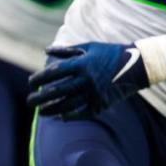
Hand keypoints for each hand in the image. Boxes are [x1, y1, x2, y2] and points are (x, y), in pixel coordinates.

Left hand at [27, 42, 149, 119]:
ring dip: (52, 109)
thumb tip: (46, 51)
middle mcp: (86, 80)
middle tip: (29, 101)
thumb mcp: (88, 47)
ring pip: (68, 105)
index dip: (40, 78)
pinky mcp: (102, 104)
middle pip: (58, 91)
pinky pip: (83, 113)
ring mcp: (94, 93)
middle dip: (40, 98)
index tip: (30, 82)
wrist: (136, 65)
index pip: (54, 72)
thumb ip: (66, 51)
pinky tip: (60, 117)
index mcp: (82, 64)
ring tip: (41, 112)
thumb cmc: (109, 53)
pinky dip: (70, 116)